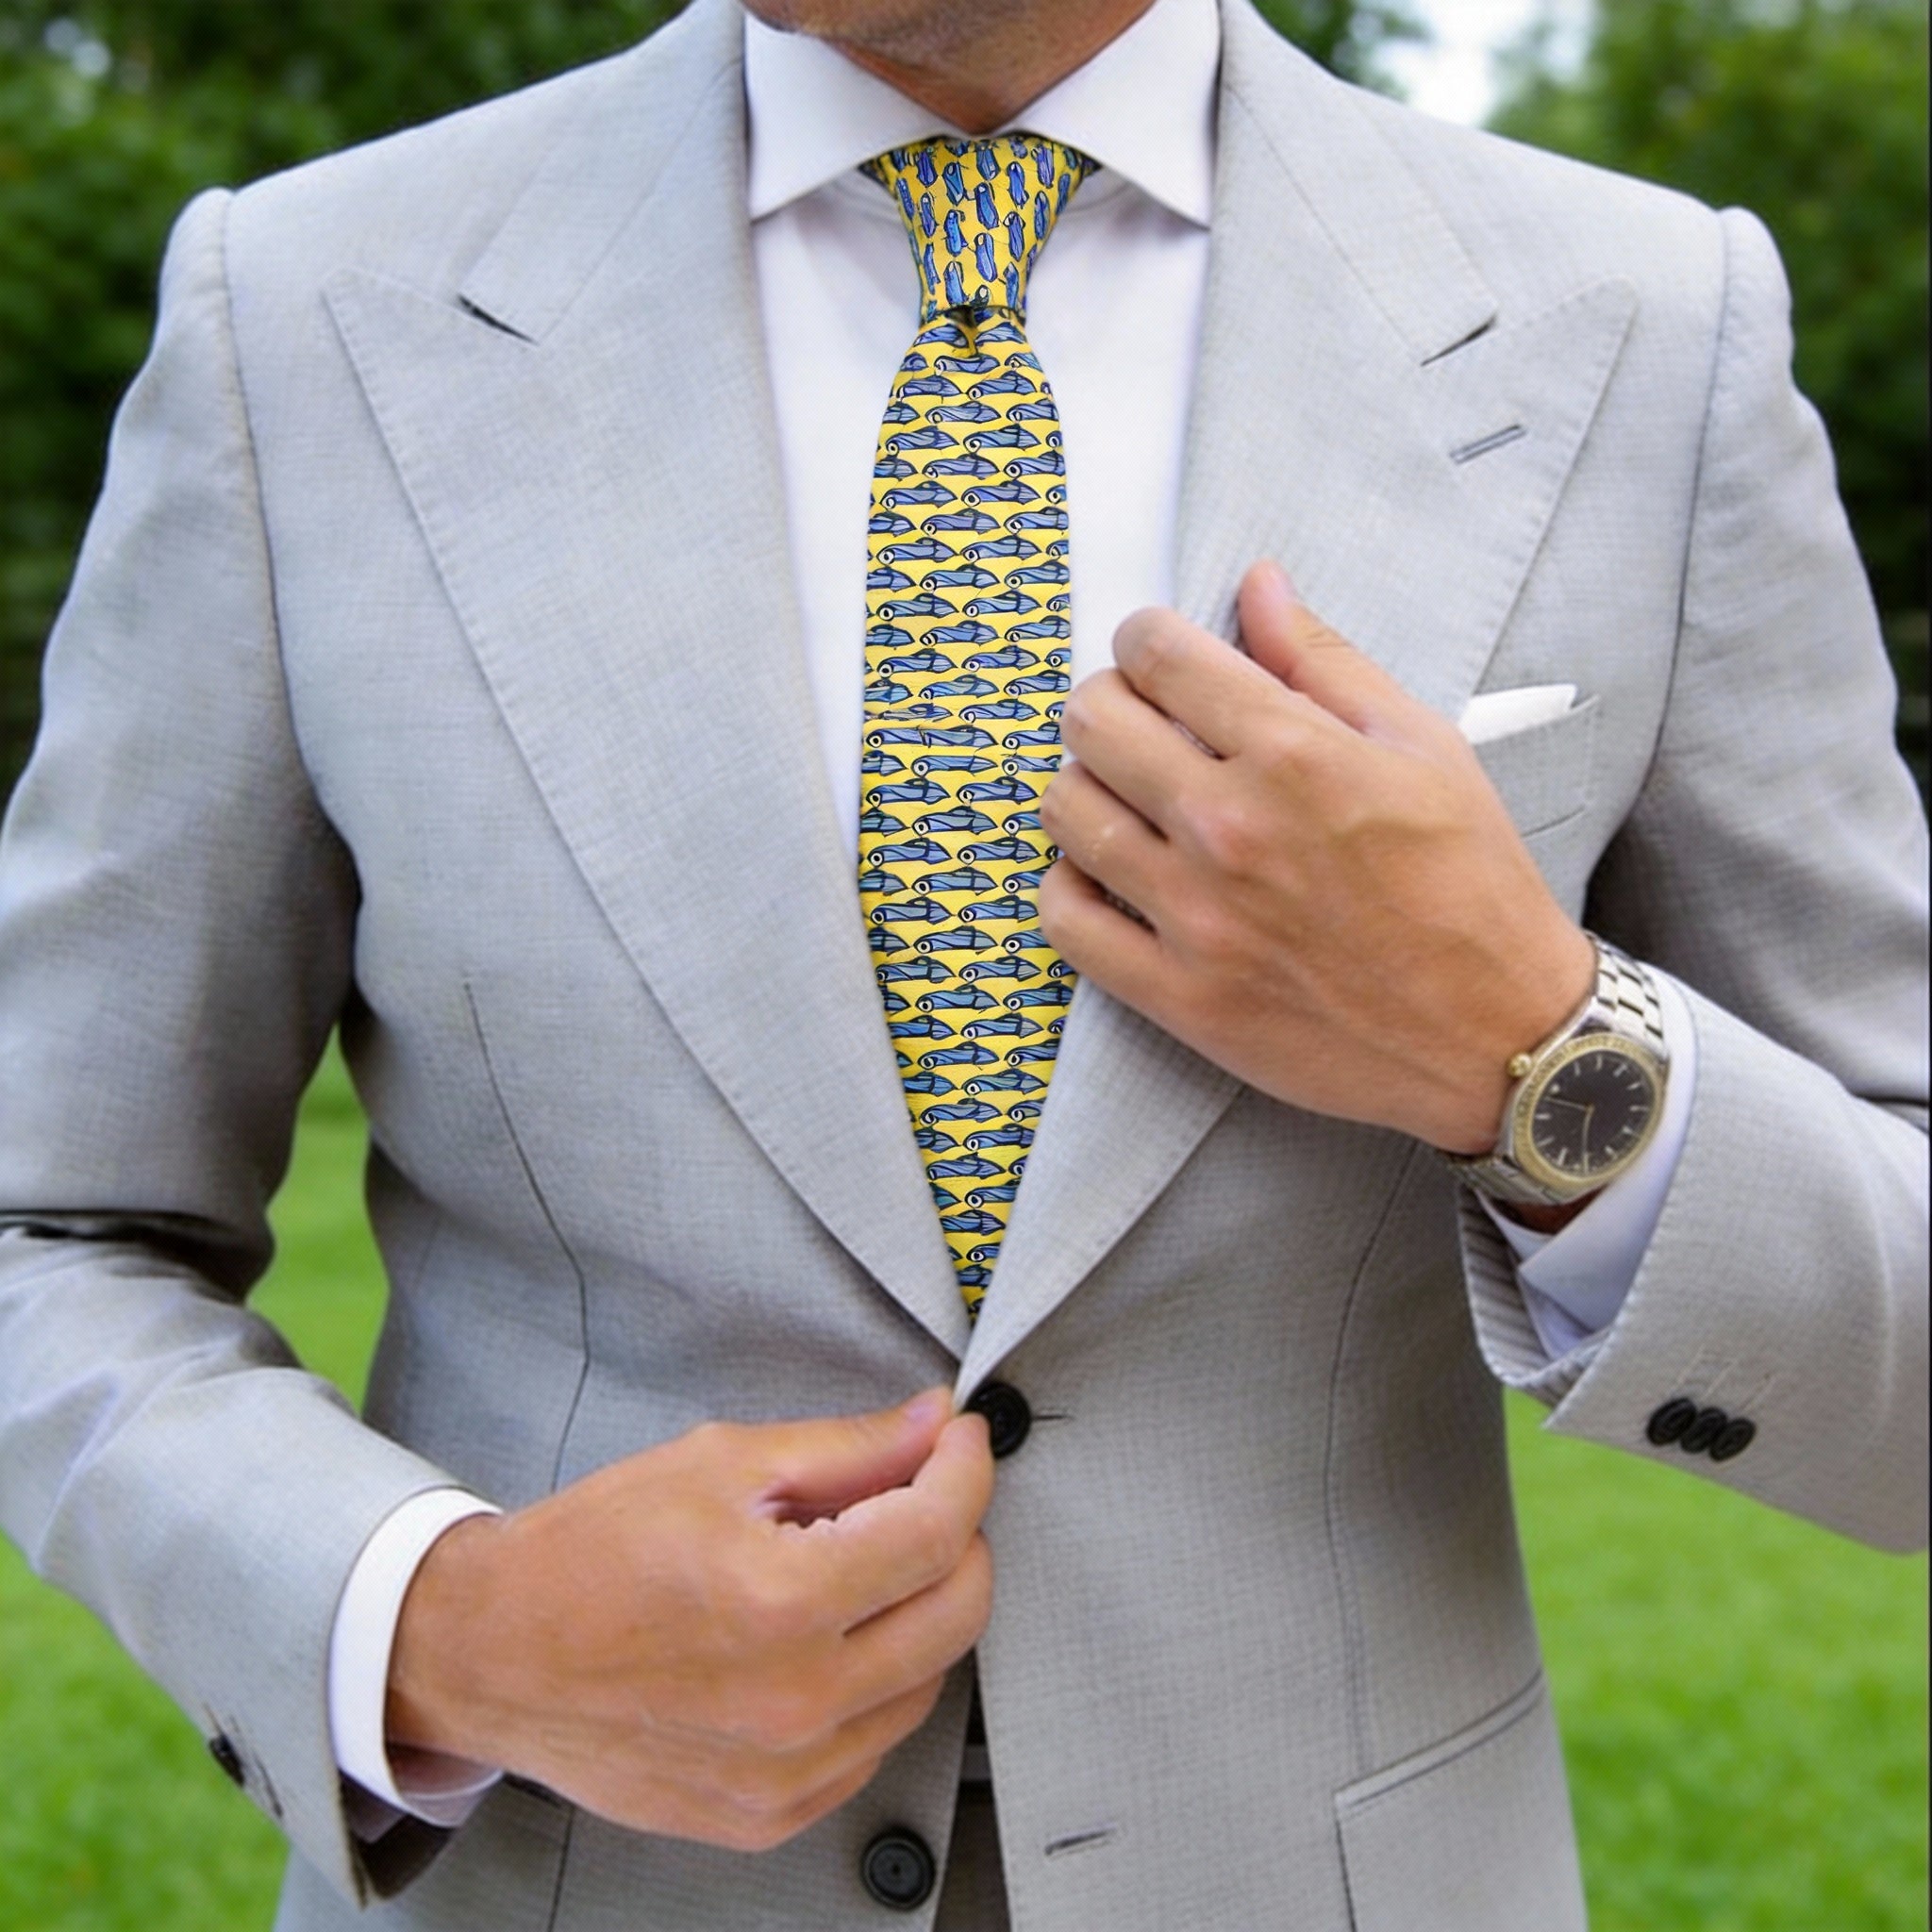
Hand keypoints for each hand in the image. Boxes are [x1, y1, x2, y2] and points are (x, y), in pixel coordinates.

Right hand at [386, 1391, 993, 1851]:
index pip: (936, 1533)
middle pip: (958, 1613)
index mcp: (780, 1601)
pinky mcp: (769, 1815)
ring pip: (928, 1681)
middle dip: (958, 1536)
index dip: (966, 1470)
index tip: (960, 1440)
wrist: (493, 1655)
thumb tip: (933, 1426)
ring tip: (856, 1565)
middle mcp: (794, 1702)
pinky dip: (877, 1682)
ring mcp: (784, 1774)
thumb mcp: (719, 1464)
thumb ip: (846, 1448)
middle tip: (921, 1493)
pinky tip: (828, 1638)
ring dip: (918, 1611)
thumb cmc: (590, 1552)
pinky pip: (874, 1743)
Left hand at [1037, 560, 1594, 1153]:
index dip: (1147, 639)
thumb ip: (1324, 661)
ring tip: (1130, 799)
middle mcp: (1229, 828)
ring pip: (1064, 811)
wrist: (1497, 1035)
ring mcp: (1195, 916)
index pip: (1155, 653)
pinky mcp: (1177, 995)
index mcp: (1292, 754)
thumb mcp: (1423, 747)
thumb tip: (1257, 584)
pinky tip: (1110, 873)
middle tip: (1144, 724)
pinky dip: (1071, 885)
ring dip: (1086, 787)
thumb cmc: (1471, 885)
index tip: (1162, 658)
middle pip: (1091, 720)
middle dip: (1110, 702)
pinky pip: (1064, 920)